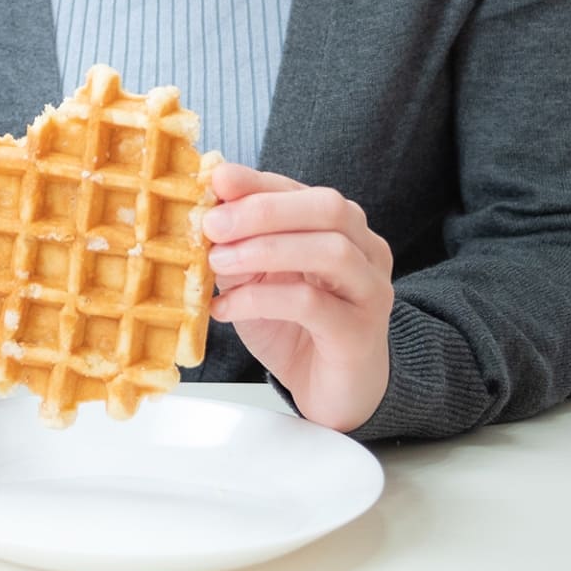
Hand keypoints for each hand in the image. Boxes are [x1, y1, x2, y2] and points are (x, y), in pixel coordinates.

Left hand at [201, 163, 392, 432]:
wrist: (330, 390)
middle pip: (329, 208)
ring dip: (265, 250)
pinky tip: (226, 308)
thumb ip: (236, 242)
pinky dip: (260, 300)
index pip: (300, 189)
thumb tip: (200, 209)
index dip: (256, 182)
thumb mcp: (255, 276)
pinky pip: (313, 304)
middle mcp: (365, 251)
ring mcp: (370, 291)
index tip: (215, 180)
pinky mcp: (359, 332)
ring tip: (218, 262)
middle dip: (264, 210)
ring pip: (331, 251)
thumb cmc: (294, 327)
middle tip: (213, 223)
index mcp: (340, 227)